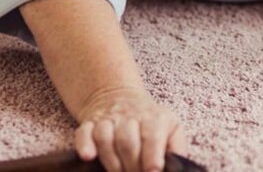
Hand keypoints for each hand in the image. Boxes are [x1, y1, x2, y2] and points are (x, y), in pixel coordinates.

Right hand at [74, 87, 188, 171]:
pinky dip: (84, 145)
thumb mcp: (172, 129)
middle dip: (131, 166)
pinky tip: (88, 157)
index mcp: (154, 118)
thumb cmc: (151, 122)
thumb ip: (177, 148)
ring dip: (111, 162)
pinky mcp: (90, 123)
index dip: (152, 157)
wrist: (120, 97)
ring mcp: (108, 119)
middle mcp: (130, 116)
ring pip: (105, 138)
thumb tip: (178, 168)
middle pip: (127, 141)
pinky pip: (84, 133)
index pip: (152, 136)